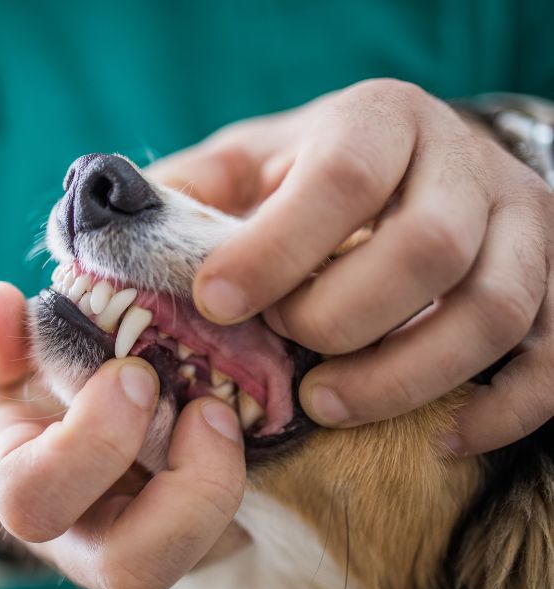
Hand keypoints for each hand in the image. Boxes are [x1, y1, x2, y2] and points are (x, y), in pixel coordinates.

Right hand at [0, 282, 246, 588]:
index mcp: (23, 490)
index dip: (93, 441)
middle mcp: (85, 537)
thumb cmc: (14, 398)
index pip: (38, 499)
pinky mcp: (194, 532)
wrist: (45, 442)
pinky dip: (255, 478)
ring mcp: (144, 541)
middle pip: (134, 569)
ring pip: (198, 558)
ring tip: (227, 412)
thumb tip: (4, 309)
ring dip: (226, 483)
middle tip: (208, 409)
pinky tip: (250, 419)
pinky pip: (235, 530)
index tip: (134, 373)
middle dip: (184, 489)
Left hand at [150, 79, 553, 453]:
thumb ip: (186, 195)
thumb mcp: (246, 165)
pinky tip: (439, 437)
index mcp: (380, 123)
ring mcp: (523, 229)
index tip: (216, 301)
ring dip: (406, 375)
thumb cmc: (314, 177)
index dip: (278, 247)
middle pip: (426, 249)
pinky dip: (502, 410)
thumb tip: (107, 239)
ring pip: (493, 311)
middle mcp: (464, 167)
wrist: (414, 169)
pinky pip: (552, 359)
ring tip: (330, 405)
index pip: (343, 178)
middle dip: (344, 318)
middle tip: (287, 356)